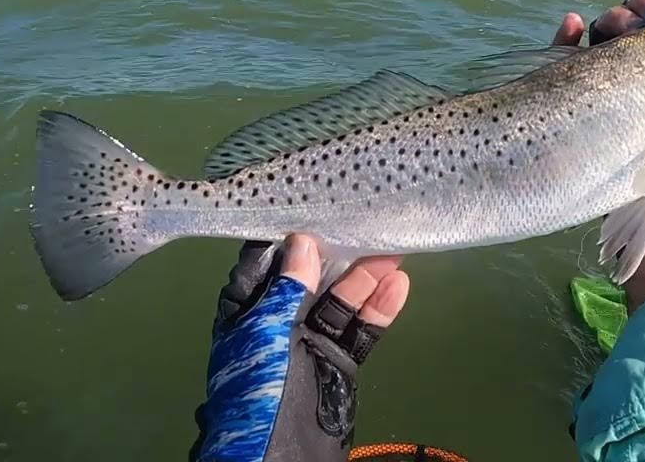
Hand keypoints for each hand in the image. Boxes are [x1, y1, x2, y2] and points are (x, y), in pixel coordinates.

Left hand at [190, 235, 408, 461]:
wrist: (278, 459)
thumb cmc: (257, 392)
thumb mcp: (264, 335)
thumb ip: (286, 290)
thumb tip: (302, 242)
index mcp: (246, 314)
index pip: (265, 265)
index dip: (289, 239)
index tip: (313, 208)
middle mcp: (278, 323)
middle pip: (309, 279)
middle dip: (336, 253)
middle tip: (365, 221)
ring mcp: (311, 342)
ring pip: (340, 302)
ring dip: (365, 278)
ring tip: (393, 249)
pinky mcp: (339, 362)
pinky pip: (359, 331)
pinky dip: (378, 310)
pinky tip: (398, 285)